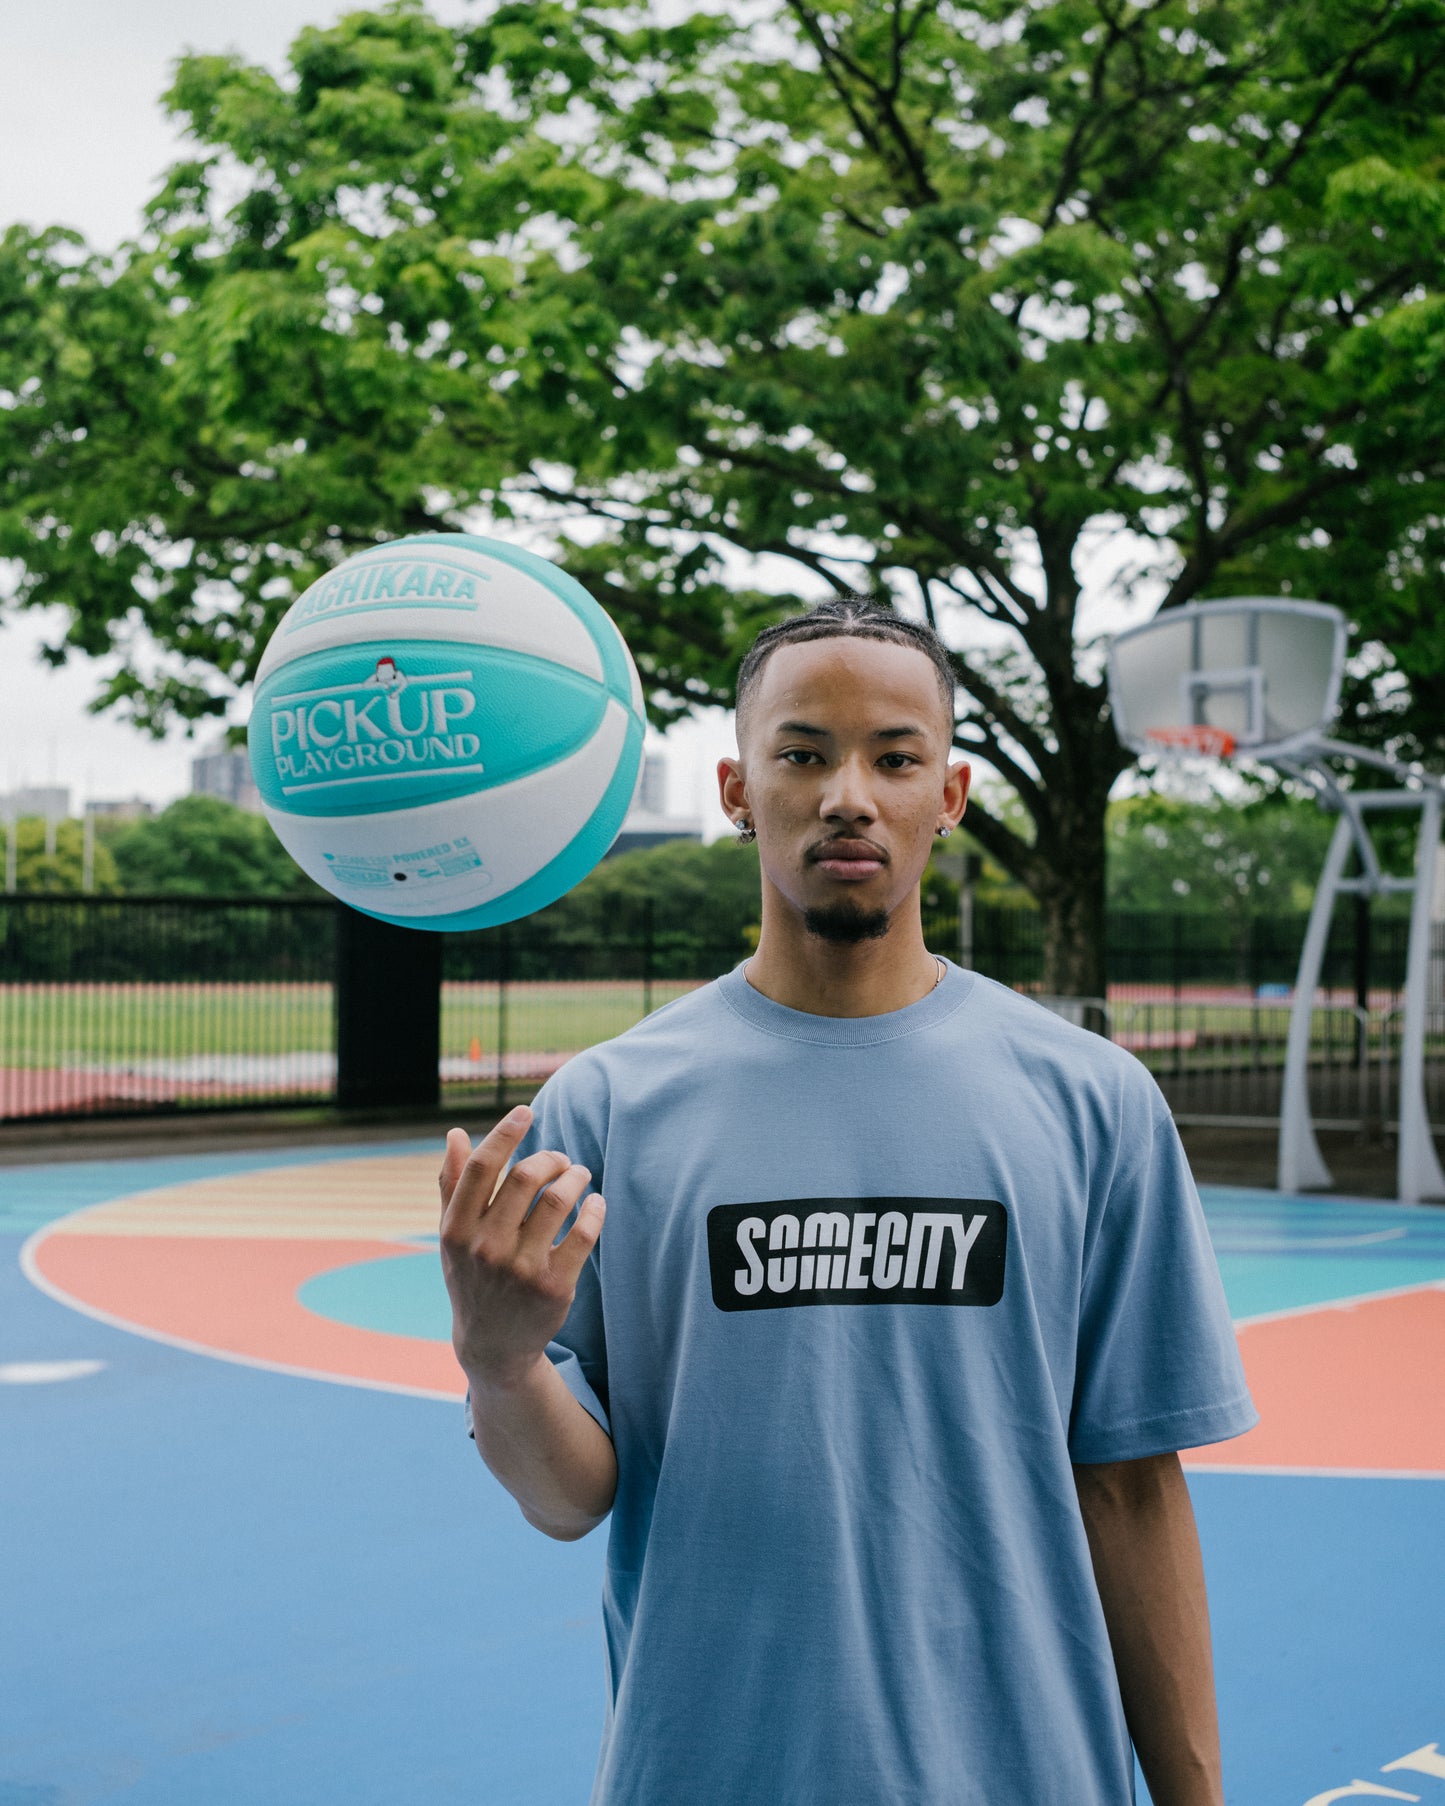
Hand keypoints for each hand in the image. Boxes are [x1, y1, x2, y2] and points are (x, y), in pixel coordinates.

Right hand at [438, 1108, 605, 1391]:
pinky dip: (594, 1209)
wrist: (493, 1345)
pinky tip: (594, 1203)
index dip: (505, 1133)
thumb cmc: (472, 1277)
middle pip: (525, 1177)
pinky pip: (583, 1231)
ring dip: (576, 1177)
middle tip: (562, 1159)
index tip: (526, 1111)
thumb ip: (452, 1185)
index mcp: (456, 1230)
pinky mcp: (554, 1285)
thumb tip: (453, 1134)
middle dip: (550, 1158)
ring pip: (559, 1199)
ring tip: (581, 1175)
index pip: (481, 1168)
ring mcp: (521, 1268)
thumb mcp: (454, 1237)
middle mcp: (486, 1247)